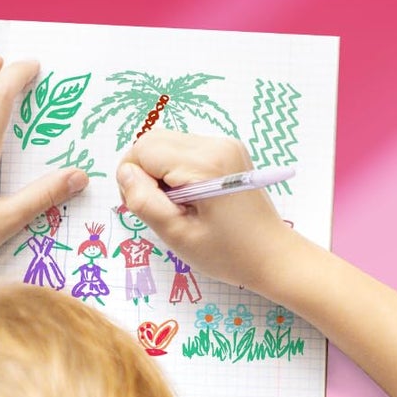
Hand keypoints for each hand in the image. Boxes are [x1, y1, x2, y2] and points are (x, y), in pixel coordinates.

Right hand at [116, 130, 297, 293]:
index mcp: (204, 164)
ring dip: (160, 171)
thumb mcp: (177, 234)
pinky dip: (177, 169)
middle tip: (159, 208)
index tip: (147, 207)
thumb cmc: (227, 253)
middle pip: (153, 141)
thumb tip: (124, 172)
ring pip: (167, 143)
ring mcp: (225, 144)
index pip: (143, 150)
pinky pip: (185, 149)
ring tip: (177, 204)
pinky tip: (190, 197)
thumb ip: (143, 200)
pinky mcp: (228, 150)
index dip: (133, 178)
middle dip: (144, 172)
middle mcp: (216, 144)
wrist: (273, 255)